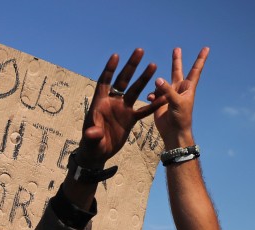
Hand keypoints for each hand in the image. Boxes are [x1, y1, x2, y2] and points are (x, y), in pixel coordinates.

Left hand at [78, 49, 160, 163]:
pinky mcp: (130, 119)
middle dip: (130, 66)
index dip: (110, 69)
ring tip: (153, 65)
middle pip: (122, 80)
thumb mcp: (91, 140)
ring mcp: (122, 109)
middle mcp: (112, 102)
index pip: (104, 82)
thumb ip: (92, 135)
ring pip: (135, 91)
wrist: (98, 153)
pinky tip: (164, 97)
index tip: (116, 56)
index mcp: (100, 103)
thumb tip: (92, 132)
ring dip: (144, 79)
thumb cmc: (90, 145)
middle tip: (139, 51)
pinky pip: (144, 110)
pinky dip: (153, 104)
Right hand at [148, 47, 208, 146]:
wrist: (173, 132)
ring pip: (161, 83)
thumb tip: (158, 79)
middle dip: (176, 60)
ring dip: (158, 87)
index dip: (200, 59)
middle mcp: (178, 88)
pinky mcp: (160, 101)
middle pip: (177, 71)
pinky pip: (153, 93)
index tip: (206, 48)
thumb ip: (167, 90)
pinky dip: (152, 95)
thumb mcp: (176, 102)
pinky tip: (151, 99)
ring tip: (158, 96)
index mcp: (188, 87)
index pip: (195, 70)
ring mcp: (169, 94)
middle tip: (177, 48)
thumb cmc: (181, 118)